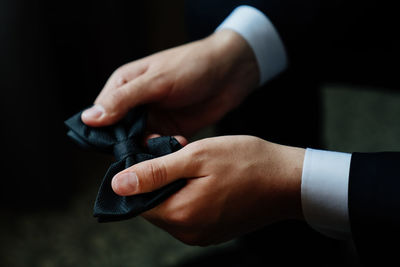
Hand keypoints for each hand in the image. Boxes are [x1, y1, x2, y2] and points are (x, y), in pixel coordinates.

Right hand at [81, 30, 258, 135]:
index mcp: (124, 85)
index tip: (117, 147)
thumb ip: (124, 100)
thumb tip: (90, 118)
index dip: (105, 133)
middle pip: (119, 133)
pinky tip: (178, 146)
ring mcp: (153, 119)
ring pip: (139, 143)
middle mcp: (135, 104)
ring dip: (149, 149)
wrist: (229, 73)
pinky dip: (165, 150)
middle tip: (144, 152)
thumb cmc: (191, 66)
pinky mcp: (170, 130)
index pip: (102, 115)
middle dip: (129, 145)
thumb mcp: (156, 81)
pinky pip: (159, 146)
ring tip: (165, 146)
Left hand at [111, 136, 304, 244]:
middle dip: (160, 179)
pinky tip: (208, 179)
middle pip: (154, 205)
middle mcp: (188, 232)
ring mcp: (202, 235)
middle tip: (182, 154)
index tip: (158, 154)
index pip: (137, 201)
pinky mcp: (214, 232)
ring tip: (198, 165)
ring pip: (171, 208)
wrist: (288, 181)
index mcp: (180, 214)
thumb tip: (118, 185)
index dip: (140, 175)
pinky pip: (189, 214)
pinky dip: (190, 195)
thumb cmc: (247, 162)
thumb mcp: (197, 156)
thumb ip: (155, 172)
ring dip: (176, 185)